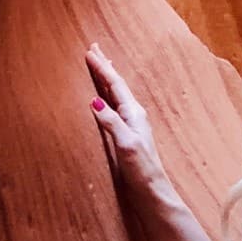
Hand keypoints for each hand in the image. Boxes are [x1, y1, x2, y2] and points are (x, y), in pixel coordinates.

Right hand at [85, 44, 163, 191]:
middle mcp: (133, 116)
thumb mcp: (126, 144)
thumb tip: (95, 100)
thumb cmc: (142, 170)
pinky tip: (105, 98)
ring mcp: (130, 125)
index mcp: (133, 114)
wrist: (153, 192)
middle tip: (94, 48)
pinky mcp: (125, 136)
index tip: (89, 52)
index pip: (115, 85)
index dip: (102, 68)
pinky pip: (113, 108)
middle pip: (116, 85)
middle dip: (105, 66)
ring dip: (106, 79)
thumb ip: (111, 122)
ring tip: (100, 66)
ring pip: (115, 95)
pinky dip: (106, 96)